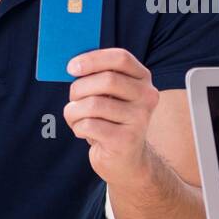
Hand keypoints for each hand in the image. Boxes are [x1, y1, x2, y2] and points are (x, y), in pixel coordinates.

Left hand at [63, 48, 159, 186]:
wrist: (127, 161)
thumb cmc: (111, 121)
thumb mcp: (109, 96)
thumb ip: (97, 77)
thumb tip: (73, 65)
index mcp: (143, 79)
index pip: (121, 58)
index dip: (93, 59)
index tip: (71, 67)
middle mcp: (147, 97)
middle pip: (107, 80)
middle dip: (80, 88)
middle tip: (72, 97)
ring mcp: (139, 119)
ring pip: (94, 104)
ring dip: (74, 110)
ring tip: (75, 117)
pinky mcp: (126, 140)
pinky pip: (90, 125)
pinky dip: (77, 127)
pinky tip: (82, 132)